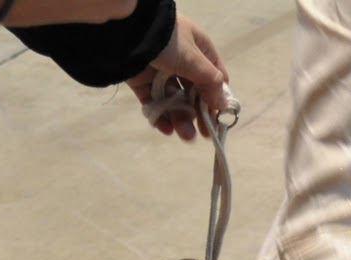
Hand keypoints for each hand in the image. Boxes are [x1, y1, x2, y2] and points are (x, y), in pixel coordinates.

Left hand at [126, 15, 230, 139]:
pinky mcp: (142, 82)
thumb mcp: (194, 59)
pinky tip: (167, 128)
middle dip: (199, 114)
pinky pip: (154, 102)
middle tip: (205, 134)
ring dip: (181, 119)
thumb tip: (223, 104)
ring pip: (174, 100)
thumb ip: (210, 82)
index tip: (220, 118)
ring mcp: (161, 73)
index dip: (218, 97)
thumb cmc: (168, 41)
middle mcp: (182, 61)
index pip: (214, 77)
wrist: (128, 33)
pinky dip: (160, 116)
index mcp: (198, 50)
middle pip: (194, 93)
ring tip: (185, 135)